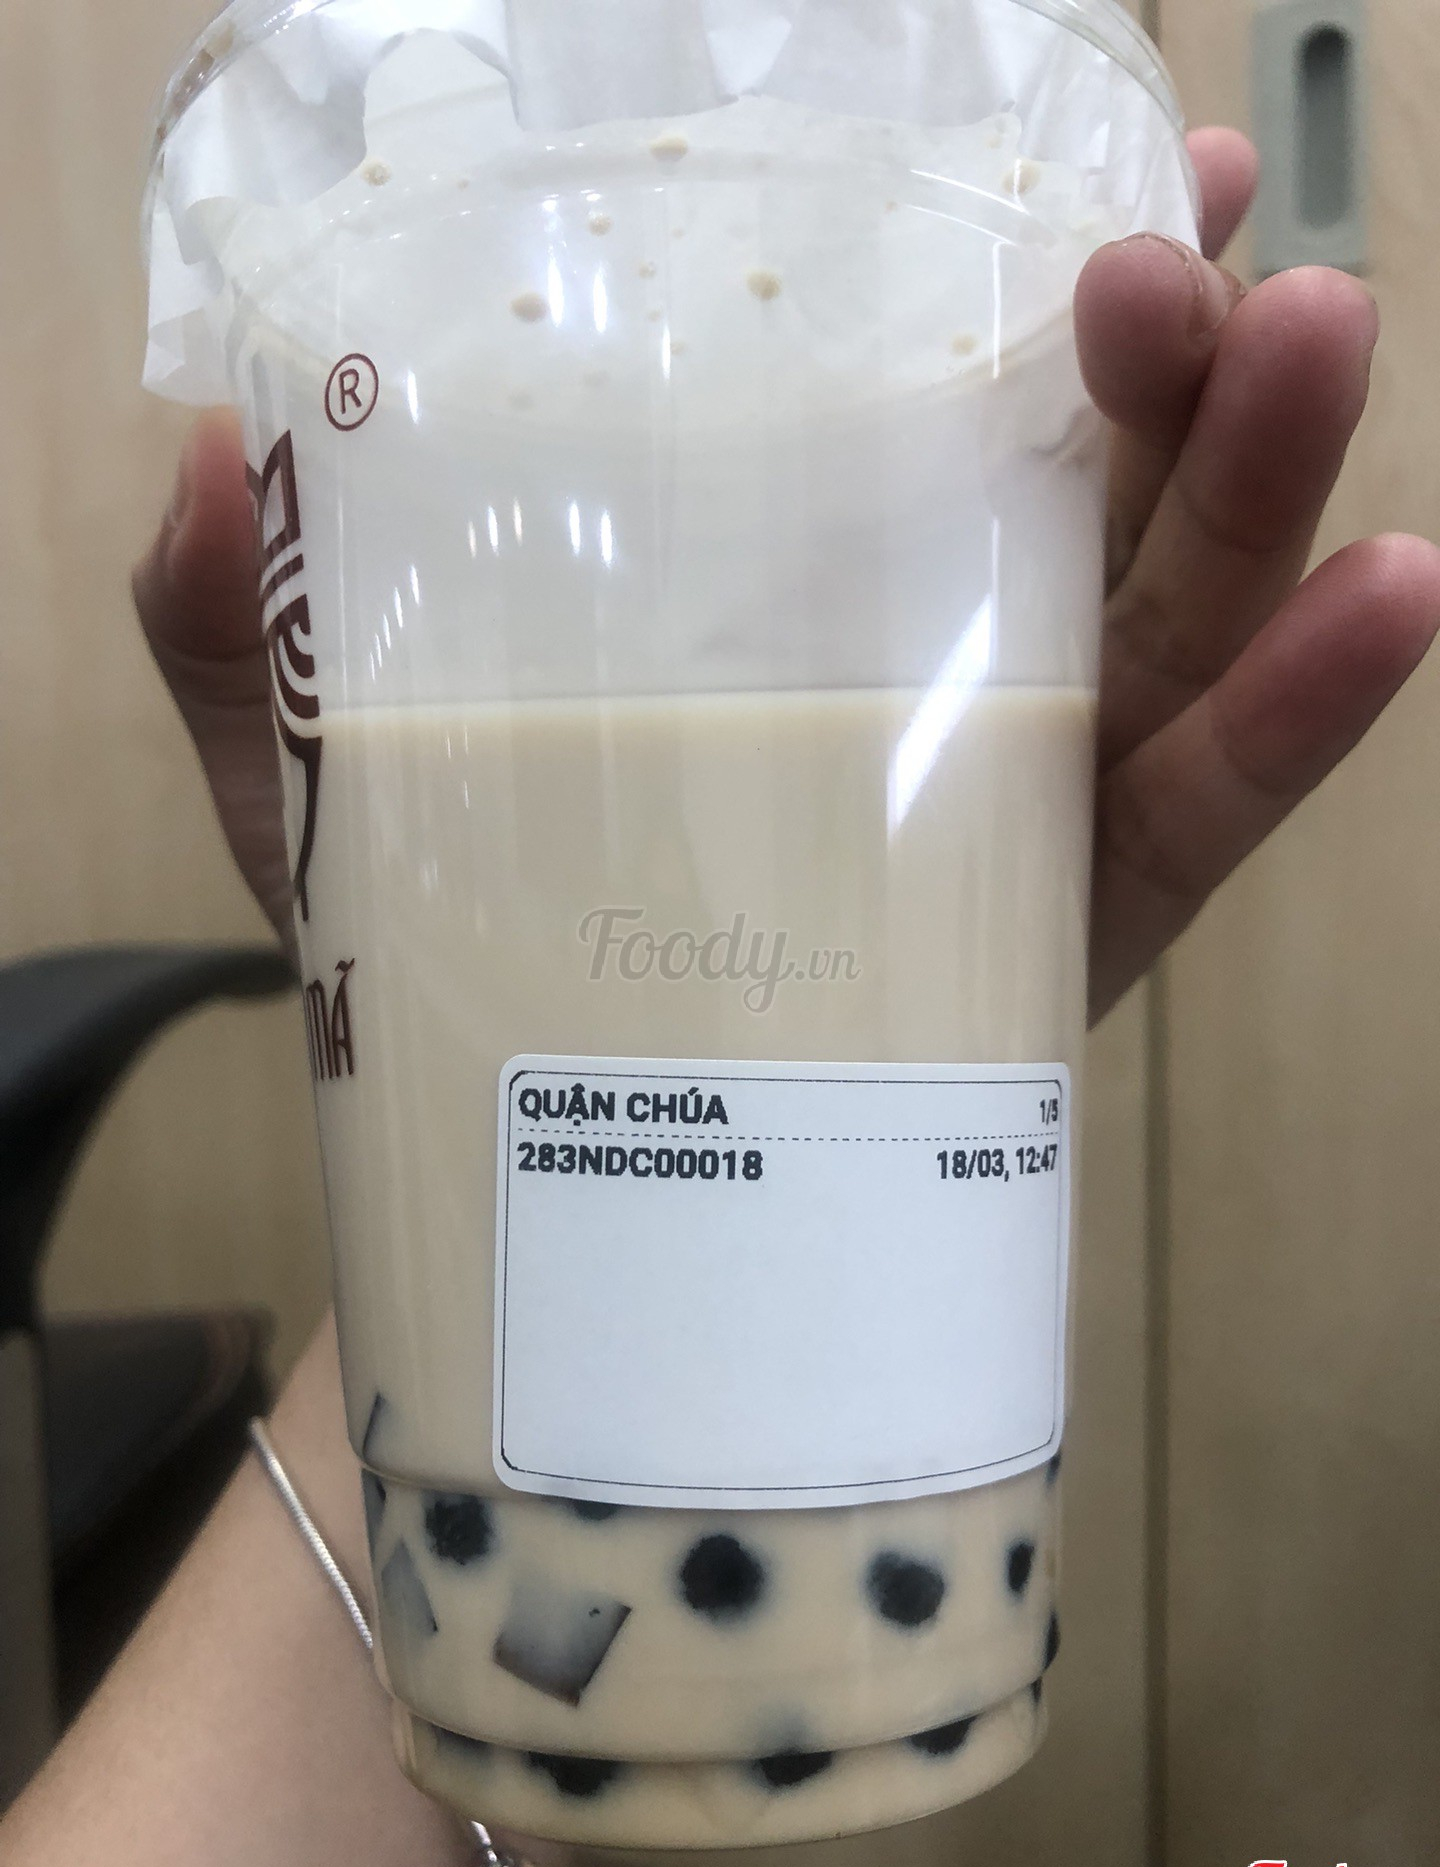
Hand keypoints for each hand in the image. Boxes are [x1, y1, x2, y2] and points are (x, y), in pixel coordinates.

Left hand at [134, 127, 1439, 1018]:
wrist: (547, 1196)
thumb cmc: (459, 962)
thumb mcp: (320, 789)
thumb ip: (245, 638)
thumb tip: (199, 464)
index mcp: (780, 607)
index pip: (919, 416)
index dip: (1018, 283)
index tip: (1095, 158)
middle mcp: (924, 677)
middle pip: (1082, 493)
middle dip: (1152, 357)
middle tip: (1169, 247)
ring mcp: (1012, 801)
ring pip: (1170, 621)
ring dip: (1259, 481)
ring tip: (1311, 335)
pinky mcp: (1061, 937)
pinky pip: (1194, 811)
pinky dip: (1297, 717)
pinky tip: (1387, 594)